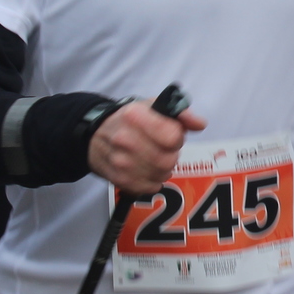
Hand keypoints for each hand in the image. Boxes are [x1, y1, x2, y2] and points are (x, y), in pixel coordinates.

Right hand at [87, 101, 206, 195]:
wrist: (94, 136)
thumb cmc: (129, 121)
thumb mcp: (152, 106)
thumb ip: (180, 113)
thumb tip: (200, 124)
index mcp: (135, 116)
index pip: (172, 136)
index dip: (176, 138)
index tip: (171, 135)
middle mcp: (125, 139)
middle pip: (168, 159)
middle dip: (172, 155)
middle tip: (163, 149)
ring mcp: (121, 162)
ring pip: (161, 175)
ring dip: (164, 169)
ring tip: (154, 158)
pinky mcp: (119, 179)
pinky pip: (150, 187)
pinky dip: (153, 181)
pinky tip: (146, 170)